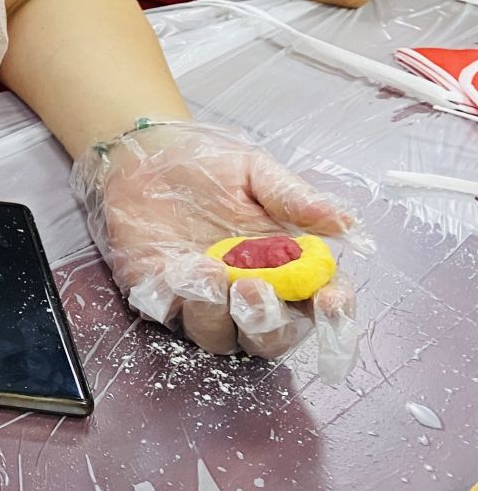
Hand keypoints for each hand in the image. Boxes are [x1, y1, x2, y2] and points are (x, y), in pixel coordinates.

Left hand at [70, 121, 362, 378]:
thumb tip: (346, 222)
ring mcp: (204, 303)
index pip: (322, 306)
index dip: (334, 313)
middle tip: (254, 287)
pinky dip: (176, 300)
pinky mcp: (159, 298)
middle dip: (268, 322)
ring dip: (217, 313)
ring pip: (220, 337)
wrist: (145, 152)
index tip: (330, 300)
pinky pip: (170, 315)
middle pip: (272, 338)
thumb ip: (295, 198)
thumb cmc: (209, 164)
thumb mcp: (256, 172)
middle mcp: (250, 295)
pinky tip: (177, 269)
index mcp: (287, 270)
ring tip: (209, 269)